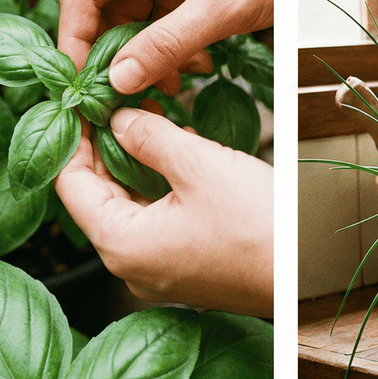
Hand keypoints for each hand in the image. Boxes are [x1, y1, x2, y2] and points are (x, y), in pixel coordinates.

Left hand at [55, 107, 272, 317]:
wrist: (306, 273)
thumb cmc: (259, 229)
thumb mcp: (199, 165)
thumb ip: (149, 136)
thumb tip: (119, 119)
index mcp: (122, 244)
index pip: (71, 184)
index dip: (73, 139)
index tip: (82, 105)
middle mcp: (132, 266)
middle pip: (99, 197)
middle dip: (106, 148)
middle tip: (117, 105)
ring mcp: (159, 271)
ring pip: (130, 208)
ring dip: (136, 165)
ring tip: (149, 121)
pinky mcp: (185, 269)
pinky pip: (157, 223)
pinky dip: (159, 188)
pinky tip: (178, 156)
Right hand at [56, 0, 273, 94]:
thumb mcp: (224, 6)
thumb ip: (169, 44)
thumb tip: (119, 81)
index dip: (75, 36)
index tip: (80, 83)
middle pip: (97, 2)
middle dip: (108, 51)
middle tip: (117, 95)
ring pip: (125, 16)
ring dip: (140, 56)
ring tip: (169, 88)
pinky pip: (153, 20)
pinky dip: (164, 50)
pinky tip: (190, 71)